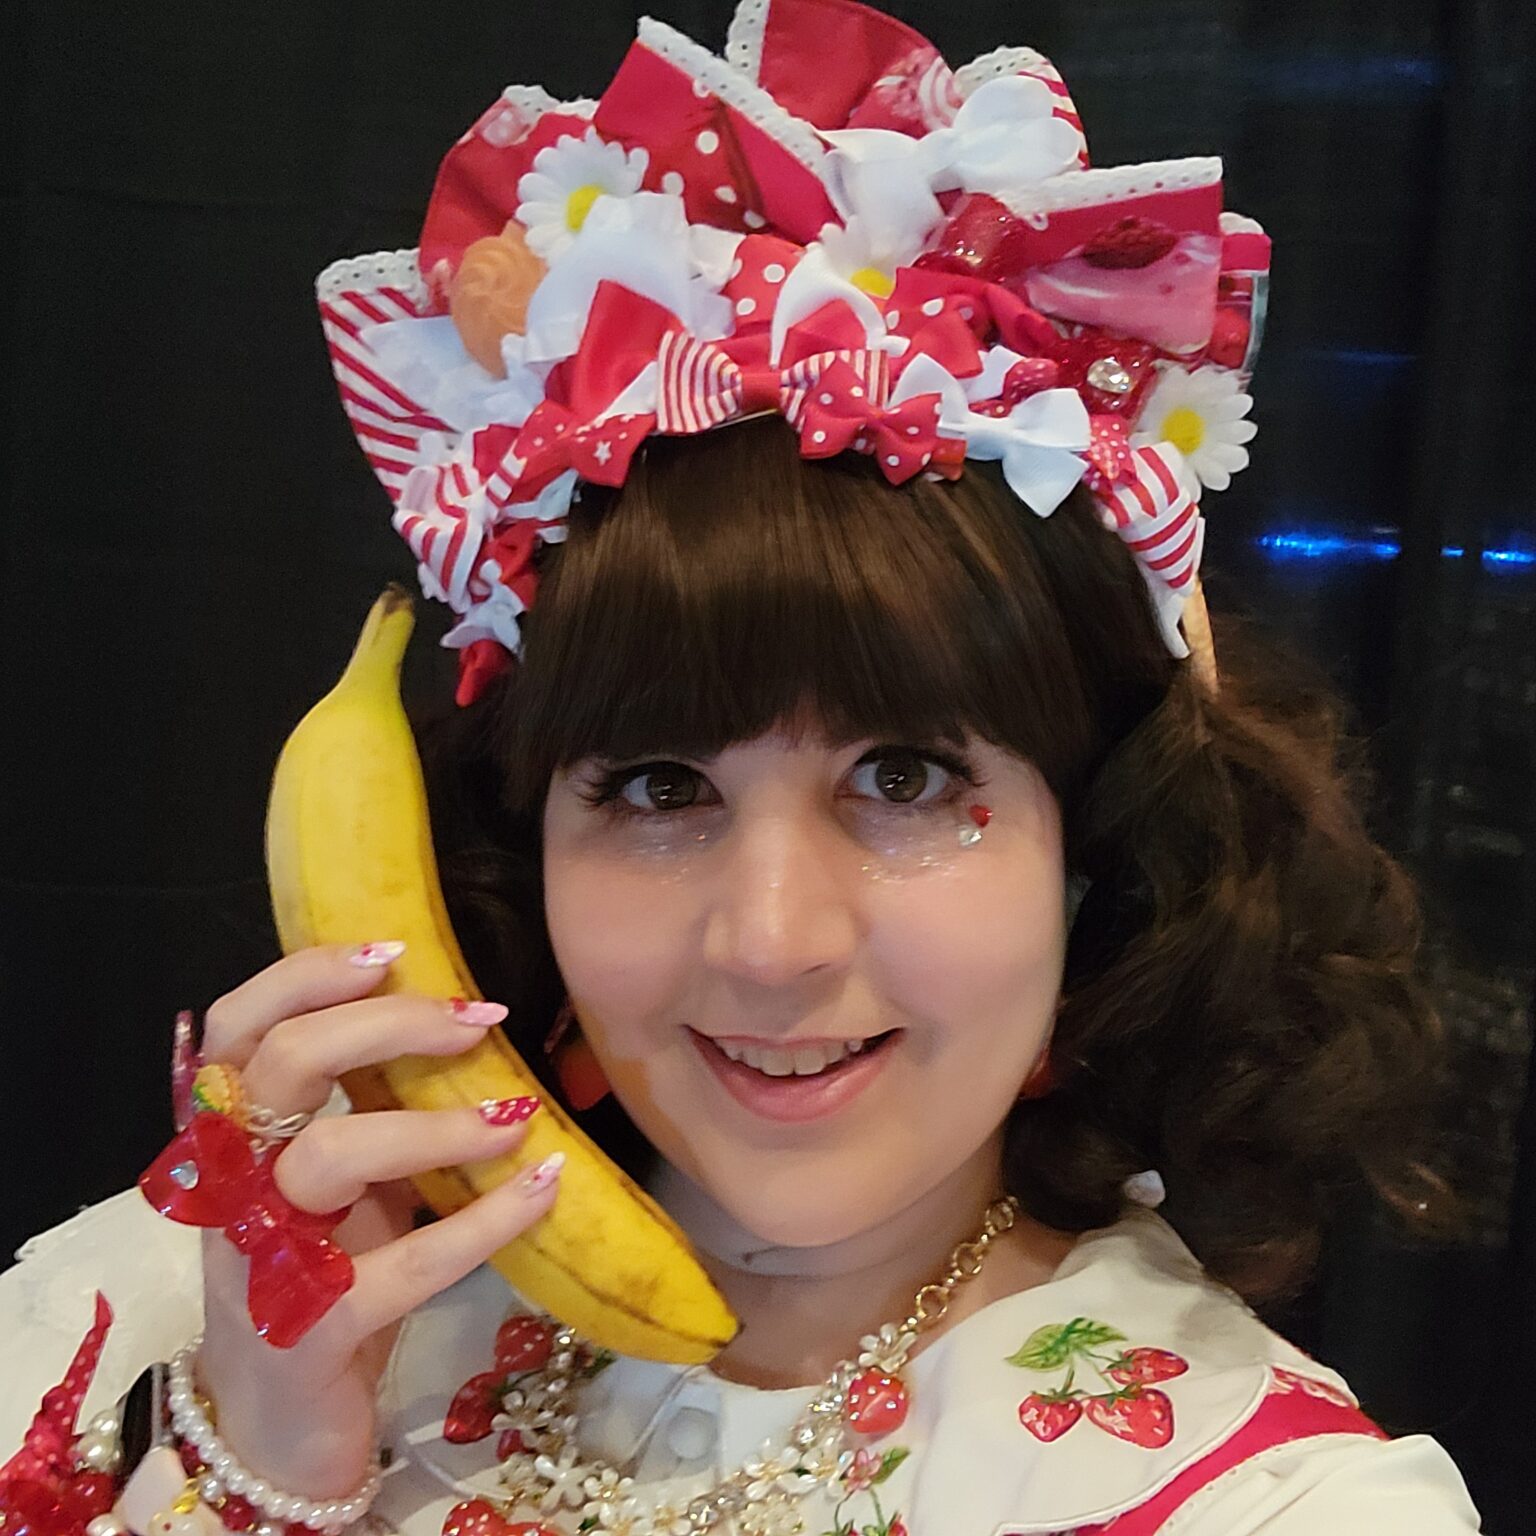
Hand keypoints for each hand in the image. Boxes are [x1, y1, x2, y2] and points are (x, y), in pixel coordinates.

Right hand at [190, 945, 556, 1499]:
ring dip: (436, 1124)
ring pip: (328, 1155)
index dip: (306, 976)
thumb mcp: (342, 1183)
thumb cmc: (320, 1274)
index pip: (237, 1025)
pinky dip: (482, 1223)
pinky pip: (400, 1265)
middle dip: (386, 1023)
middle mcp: (234, 1185)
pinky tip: (540, 1191)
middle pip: (285, 1064)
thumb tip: (470, 1025)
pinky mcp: (308, 1334)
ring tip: (516, 1114)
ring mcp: (261, 1261)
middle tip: (478, 1020)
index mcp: (236, 1135)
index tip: (396, 953)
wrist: (281, 1427)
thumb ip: (373, 1108)